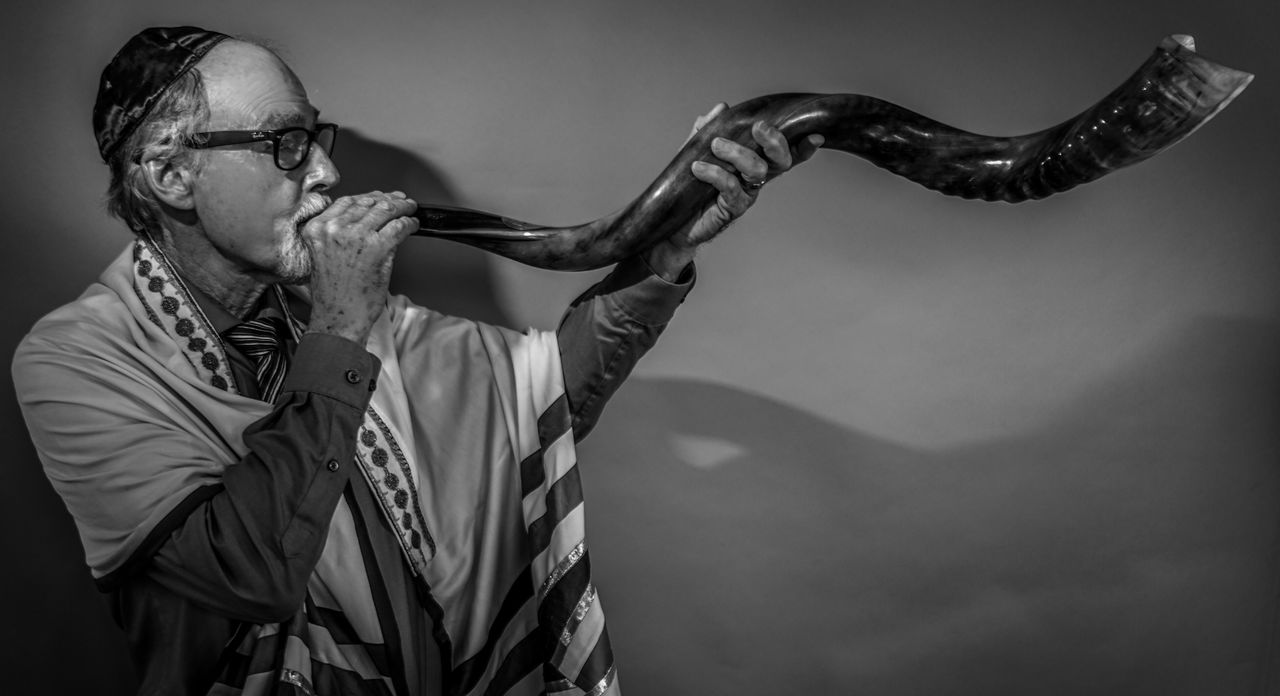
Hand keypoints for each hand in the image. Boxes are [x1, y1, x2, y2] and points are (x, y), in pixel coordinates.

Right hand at [303, 190, 419, 344]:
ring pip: (386, 210)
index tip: (379, 197)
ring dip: (402, 208)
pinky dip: (410, 223)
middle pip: (368, 202)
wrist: (338, 318)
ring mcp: (356, 236)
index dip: (368, 197)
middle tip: (401, 201)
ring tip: (410, 209)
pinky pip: (399, 227)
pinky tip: (413, 225)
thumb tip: (367, 218)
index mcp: (317, 229)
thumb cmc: (333, 294)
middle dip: (388, 200)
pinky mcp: (378, 248)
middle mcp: (334, 229)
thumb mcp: (325, 255)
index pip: (347, 201)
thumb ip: (339, 233)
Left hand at [643, 103, 823, 279]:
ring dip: (738, 153)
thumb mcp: (695, 150)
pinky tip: (698, 168)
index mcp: (755, 161)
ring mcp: (747, 194)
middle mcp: (757, 178)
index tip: (816, 135)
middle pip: (781, 160)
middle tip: (758, 128)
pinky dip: (715, 173)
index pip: (785, 153)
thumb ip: (707, 129)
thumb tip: (722, 107)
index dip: (803, 147)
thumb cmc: (691, 185)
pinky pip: (732, 187)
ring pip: (757, 170)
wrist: (676, 221)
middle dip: (775, 141)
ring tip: (715, 145)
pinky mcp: (733, 209)